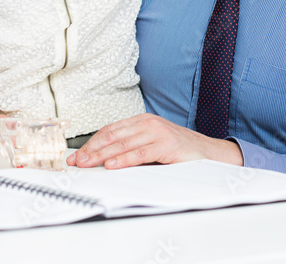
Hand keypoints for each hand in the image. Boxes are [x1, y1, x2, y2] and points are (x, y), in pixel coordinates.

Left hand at [65, 114, 243, 169]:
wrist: (209, 153)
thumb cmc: (178, 151)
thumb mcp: (151, 146)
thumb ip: (130, 149)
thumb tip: (102, 161)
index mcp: (141, 121)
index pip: (109, 131)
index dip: (91, 143)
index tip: (77, 155)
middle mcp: (147, 123)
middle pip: (111, 136)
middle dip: (91, 150)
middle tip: (77, 161)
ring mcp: (157, 132)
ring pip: (122, 144)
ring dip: (101, 155)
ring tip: (88, 163)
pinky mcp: (166, 144)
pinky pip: (140, 153)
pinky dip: (123, 159)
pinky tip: (112, 165)